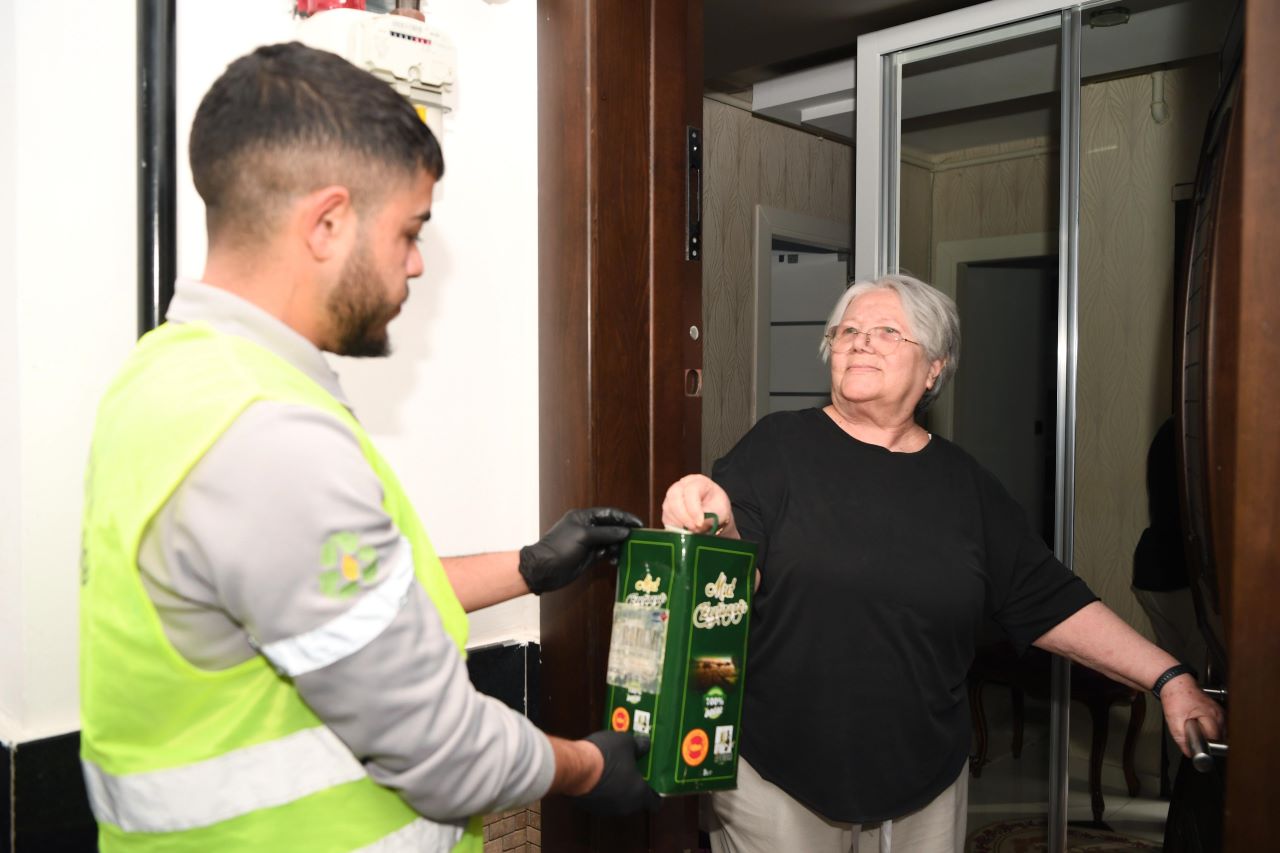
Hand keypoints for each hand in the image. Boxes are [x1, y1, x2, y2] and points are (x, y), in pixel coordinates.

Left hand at [517, 507, 642, 593]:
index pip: (609, 514)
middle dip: (624, 533)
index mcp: (584, 517)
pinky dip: (612, 556)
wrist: (544, 569)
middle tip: (638, 541)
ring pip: (610, 542)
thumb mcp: (584, 536)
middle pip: (611, 528)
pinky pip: (605, 554)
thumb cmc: (561, 547)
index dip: (624, 518)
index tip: (640, 525)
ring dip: (618, 547)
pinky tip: (615, 561)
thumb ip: (606, 533)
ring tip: (625, 553)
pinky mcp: (589, 557)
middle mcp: (587, 528)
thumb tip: (626, 532)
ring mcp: (588, 543)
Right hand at [571, 731, 660, 814]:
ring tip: (614, 767)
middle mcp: (624, 806)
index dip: (656, 792)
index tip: (655, 781)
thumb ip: (639, 746)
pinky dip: (602, 789)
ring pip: (617, 799)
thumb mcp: (627, 743)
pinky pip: (601, 797)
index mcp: (639, 794)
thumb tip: (645, 744)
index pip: (655, 802)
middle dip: (634, 784)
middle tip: (633, 768)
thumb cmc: (605, 756)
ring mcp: (605, 808)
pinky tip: (598, 773)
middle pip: (636, 799)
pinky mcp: (589, 806)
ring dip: (617, 787)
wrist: (575, 767)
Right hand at [661, 474, 733, 534]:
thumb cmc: (717, 508)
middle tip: (694, 527)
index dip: (694, 508)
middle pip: (674, 495)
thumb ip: (709, 516)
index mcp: (698, 481)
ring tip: (693, 529)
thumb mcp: (720, 510)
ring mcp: (672, 495)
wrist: (713, 514)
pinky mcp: (668, 508)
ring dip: (680, 521)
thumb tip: (698, 523)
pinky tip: (686, 529)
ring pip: (668, 507)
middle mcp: (682, 485)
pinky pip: (666, 517)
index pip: (691, 490)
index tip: (699, 522)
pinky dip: (676, 525)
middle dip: (683, 515)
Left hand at [1160, 675, 1225, 756]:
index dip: (1204, 745)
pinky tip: (1200, 724)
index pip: (1214, 740)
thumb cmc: (1175, 697)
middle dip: (1207, 741)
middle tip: (1194, 734)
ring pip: (1219, 732)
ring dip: (1209, 735)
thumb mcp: (1174, 720)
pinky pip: (1217, 726)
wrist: (1174, 682)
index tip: (1196, 745)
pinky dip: (1209, 728)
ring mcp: (1219, 712)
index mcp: (1212, 716)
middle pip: (1219, 737)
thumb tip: (1189, 752)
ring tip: (1196, 727)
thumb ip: (1181, 738)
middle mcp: (1219, 714)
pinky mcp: (1217, 711)